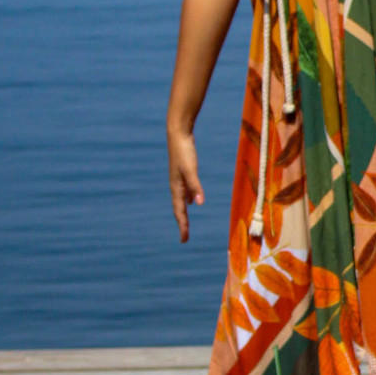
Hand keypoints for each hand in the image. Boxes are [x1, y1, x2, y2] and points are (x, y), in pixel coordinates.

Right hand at [168, 125, 204, 241]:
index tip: (184, 240)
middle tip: (184, 238)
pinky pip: (185, 191)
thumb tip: (199, 204)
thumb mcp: (191, 169)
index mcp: (176, 187)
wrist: (178, 133)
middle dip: (182, 224)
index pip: (180, 212)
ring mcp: (179, 179)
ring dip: (183, 212)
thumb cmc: (184, 151)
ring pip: (181, 201)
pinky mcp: (183, 172)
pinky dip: (189, 198)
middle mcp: (176, 185)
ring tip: (185, 223)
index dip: (183, 226)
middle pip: (179, 209)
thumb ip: (195, 186)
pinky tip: (193, 201)